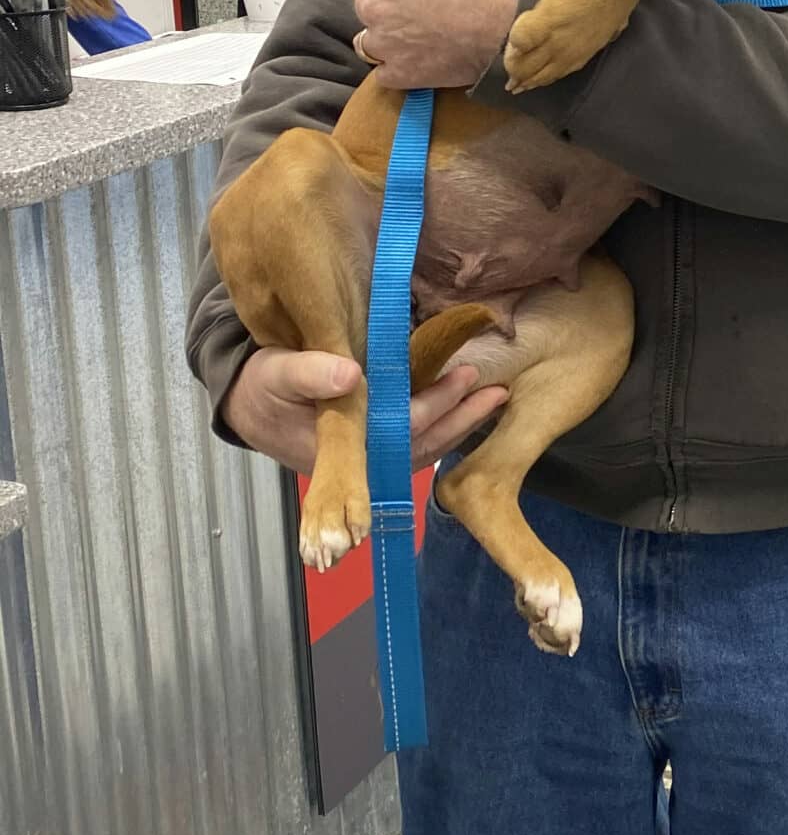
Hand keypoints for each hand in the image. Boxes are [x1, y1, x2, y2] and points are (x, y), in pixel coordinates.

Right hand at [220, 346, 508, 473]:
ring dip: (458, 422)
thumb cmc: (260, 386)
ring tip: (493, 396)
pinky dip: (441, 423)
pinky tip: (465, 405)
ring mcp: (367, 458)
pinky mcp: (371, 447)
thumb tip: (349, 376)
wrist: (245, 403)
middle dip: (459, 419)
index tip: (463, 381)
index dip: (432, 408)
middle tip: (495, 391)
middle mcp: (359, 461)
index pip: (395, 433)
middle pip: (418, 445)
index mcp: (337, 446)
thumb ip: (309, 374)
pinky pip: (413, 440)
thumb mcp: (277, 372)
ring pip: (421, 446)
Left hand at [355, 0, 529, 89]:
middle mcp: (373, 2)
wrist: (513, 16)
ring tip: (423, 41)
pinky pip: (386, 75)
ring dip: (391, 42)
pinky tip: (425, 62)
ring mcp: (384, 41)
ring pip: (371, 43)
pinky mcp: (399, 73)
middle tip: (425, 14)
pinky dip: (402, 70)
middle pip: (370, 7)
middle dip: (391, 10)